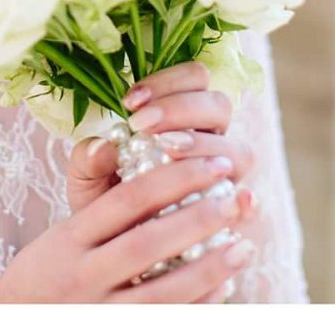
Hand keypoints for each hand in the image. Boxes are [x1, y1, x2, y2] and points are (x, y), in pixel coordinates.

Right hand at [0, 155, 257, 302]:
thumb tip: (113, 142)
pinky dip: (198, 305)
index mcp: (70, 238)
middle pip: (147, 244)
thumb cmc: (49, 271)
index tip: (213, 164)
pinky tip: (224, 286)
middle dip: (198, 220)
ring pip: (162, 292)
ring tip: (243, 246)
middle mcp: (82, 275)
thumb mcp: (61, 230)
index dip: (175, 180)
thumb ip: (92, 191)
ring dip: (209, 269)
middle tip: (234, 199)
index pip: (126, 201)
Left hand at [67, 61, 256, 213]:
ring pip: (237, 149)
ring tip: (167, 152)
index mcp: (182, 118)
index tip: (129, 103)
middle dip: (181, 108)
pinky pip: (249, 206)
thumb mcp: (85, 180)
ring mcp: (225, 179)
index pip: (194, 79)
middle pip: (218, 105)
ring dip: (202, 146)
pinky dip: (246, 202)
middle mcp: (210, 142)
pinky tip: (236, 200)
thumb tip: (103, 146)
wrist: (110, 255)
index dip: (168, 82)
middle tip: (142, 125)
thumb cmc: (102, 205)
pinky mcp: (232, 217)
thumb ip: (89, 160)